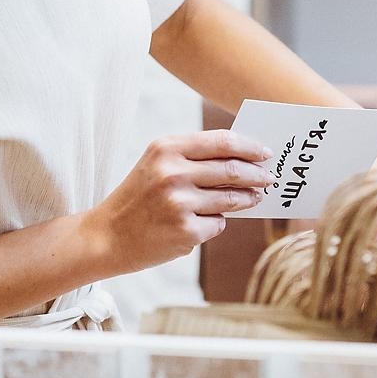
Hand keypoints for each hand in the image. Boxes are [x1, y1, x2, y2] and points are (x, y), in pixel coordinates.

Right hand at [85, 130, 275, 276]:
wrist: (108, 236)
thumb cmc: (138, 197)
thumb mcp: (157, 165)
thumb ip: (194, 158)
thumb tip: (243, 160)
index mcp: (166, 149)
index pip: (221, 141)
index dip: (249, 146)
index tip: (265, 152)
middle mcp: (172, 173)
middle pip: (231, 169)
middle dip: (256, 174)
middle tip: (269, 178)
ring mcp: (179, 203)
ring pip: (230, 198)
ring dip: (247, 199)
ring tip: (253, 199)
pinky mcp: (186, 231)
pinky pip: (218, 223)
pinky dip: (217, 222)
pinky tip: (204, 223)